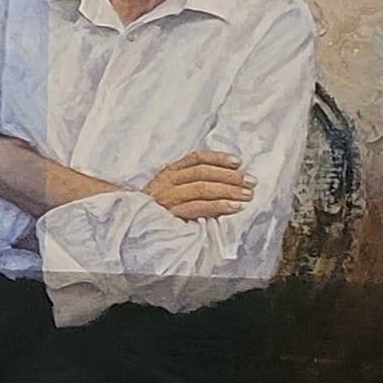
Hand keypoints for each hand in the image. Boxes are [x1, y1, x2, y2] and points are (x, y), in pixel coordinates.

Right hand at [143, 151, 257, 220]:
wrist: (131, 224)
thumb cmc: (159, 206)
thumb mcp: (172, 187)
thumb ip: (192, 180)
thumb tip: (229, 176)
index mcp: (169, 171)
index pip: (196, 158)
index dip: (218, 158)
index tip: (238, 162)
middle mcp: (167, 182)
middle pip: (202, 173)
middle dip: (229, 176)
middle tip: (250, 181)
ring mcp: (168, 198)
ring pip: (202, 189)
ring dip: (228, 190)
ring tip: (247, 194)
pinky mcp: (171, 215)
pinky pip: (198, 207)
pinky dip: (218, 206)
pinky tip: (234, 207)